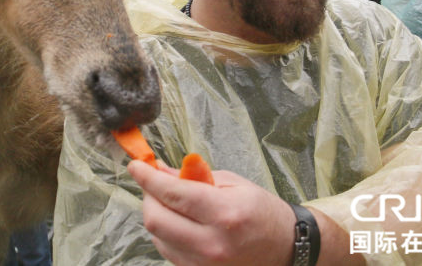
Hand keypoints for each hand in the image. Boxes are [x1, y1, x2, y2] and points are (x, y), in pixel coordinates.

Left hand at [128, 160, 294, 265]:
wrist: (285, 249)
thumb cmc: (261, 211)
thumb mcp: (233, 183)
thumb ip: (194, 177)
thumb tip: (160, 170)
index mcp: (225, 213)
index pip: (172, 193)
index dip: (148, 177)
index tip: (136, 165)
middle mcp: (212, 243)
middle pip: (156, 220)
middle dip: (147, 197)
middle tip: (152, 183)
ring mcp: (205, 264)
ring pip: (158, 237)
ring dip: (156, 214)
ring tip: (170, 202)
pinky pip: (168, 251)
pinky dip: (165, 232)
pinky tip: (178, 221)